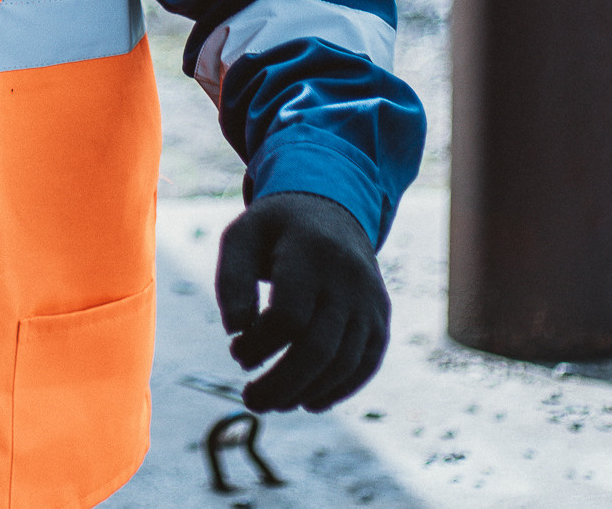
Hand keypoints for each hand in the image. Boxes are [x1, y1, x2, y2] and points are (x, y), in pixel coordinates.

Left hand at [214, 191, 389, 411]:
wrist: (332, 209)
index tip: (235, 348)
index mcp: (309, 252)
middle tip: (250, 400)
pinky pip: (366, 364)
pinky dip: (339, 390)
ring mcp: (369, 300)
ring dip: (306, 392)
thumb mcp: (241, 237)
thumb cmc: (275, 231)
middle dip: (281, 384)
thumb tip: (236, 331)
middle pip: (318, 348)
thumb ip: (231, 281)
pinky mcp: (380, 318)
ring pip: (344, 362)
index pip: (288, 316)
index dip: (258, 344)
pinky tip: (309, 402)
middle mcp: (347, 278)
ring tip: (273, 402)